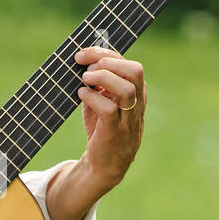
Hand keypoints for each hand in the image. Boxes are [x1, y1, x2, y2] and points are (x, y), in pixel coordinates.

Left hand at [74, 46, 145, 187]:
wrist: (104, 166)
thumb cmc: (102, 130)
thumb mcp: (102, 102)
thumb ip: (99, 84)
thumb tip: (85, 62)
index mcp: (136, 93)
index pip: (128, 64)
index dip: (105, 53)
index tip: (82, 55)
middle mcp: (136, 104)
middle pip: (135, 71)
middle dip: (108, 62)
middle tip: (87, 69)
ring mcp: (127, 119)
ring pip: (127, 89)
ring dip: (103, 78)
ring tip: (85, 79)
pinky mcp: (115, 133)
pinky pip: (109, 109)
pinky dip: (93, 98)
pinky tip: (81, 95)